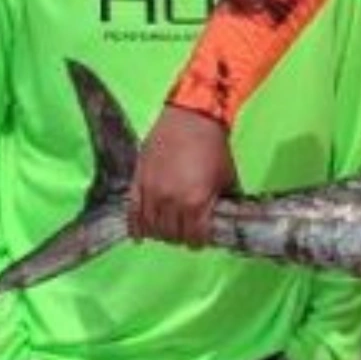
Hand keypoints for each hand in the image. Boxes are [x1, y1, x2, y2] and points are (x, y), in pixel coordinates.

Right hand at [128, 105, 237, 246]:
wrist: (192, 117)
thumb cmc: (214, 146)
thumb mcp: (227, 178)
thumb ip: (223, 202)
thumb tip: (225, 218)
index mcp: (196, 202)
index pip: (195, 237)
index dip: (199, 242)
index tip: (200, 240)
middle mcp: (171, 202)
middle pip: (172, 235)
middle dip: (180, 238)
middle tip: (185, 234)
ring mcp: (152, 192)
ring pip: (152, 227)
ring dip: (160, 234)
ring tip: (167, 231)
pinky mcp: (138, 181)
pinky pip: (133, 212)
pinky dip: (135, 227)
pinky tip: (139, 236)